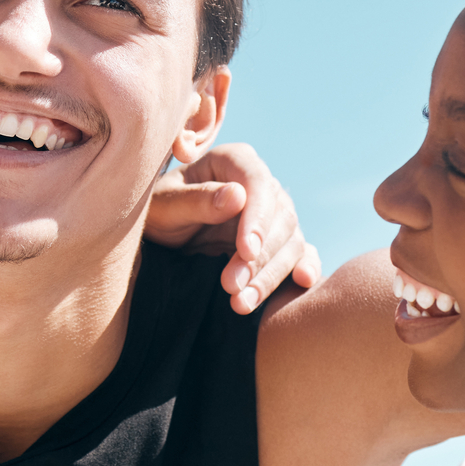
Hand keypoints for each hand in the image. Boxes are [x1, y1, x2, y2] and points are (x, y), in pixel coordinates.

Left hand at [146, 143, 322, 314]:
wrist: (159, 234)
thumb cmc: (158, 211)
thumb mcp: (165, 206)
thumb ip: (197, 200)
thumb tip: (238, 196)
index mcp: (233, 161)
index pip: (258, 183)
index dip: (257, 218)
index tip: (246, 250)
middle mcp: (259, 184)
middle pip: (278, 218)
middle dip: (258, 257)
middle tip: (231, 287)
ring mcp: (272, 214)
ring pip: (290, 241)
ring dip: (269, 275)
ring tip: (242, 303)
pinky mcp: (278, 241)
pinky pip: (300, 253)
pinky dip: (306, 267)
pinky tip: (303, 282)